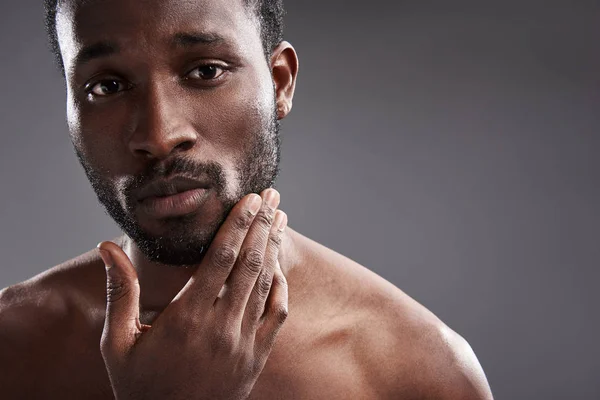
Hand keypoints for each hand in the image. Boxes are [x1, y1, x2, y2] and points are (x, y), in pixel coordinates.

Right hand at [97, 189, 288, 399]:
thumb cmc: (139, 386)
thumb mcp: (117, 343)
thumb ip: (119, 292)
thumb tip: (108, 247)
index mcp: (187, 318)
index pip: (221, 259)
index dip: (238, 225)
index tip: (249, 199)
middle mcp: (222, 326)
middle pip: (250, 264)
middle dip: (262, 224)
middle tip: (270, 195)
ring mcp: (244, 342)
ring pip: (267, 284)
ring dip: (274, 247)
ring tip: (280, 217)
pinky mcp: (257, 356)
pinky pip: (278, 314)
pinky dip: (281, 286)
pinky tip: (280, 266)